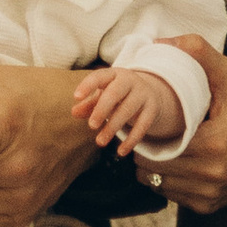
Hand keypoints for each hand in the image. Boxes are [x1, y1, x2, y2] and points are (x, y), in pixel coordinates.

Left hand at [72, 64, 187, 152]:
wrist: (149, 91)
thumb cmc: (118, 93)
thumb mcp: (103, 94)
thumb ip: (89, 103)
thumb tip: (74, 112)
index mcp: (113, 74)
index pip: (99, 76)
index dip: (87, 85)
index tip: (75, 97)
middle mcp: (129, 81)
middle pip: (115, 93)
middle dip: (102, 109)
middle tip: (91, 126)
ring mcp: (142, 94)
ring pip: (127, 110)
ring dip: (113, 127)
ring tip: (100, 142)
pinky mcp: (152, 109)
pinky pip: (143, 125)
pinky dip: (132, 139)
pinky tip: (121, 152)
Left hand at [120, 39, 226, 214]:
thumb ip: (198, 53)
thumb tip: (162, 42)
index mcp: (214, 144)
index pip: (157, 146)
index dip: (144, 132)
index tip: (145, 118)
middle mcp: (212, 175)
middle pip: (153, 168)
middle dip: (145, 149)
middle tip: (149, 130)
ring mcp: (211, 194)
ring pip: (159, 185)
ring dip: (153, 167)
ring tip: (159, 144)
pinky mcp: (211, 204)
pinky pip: (174, 196)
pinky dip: (168, 180)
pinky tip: (175, 160)